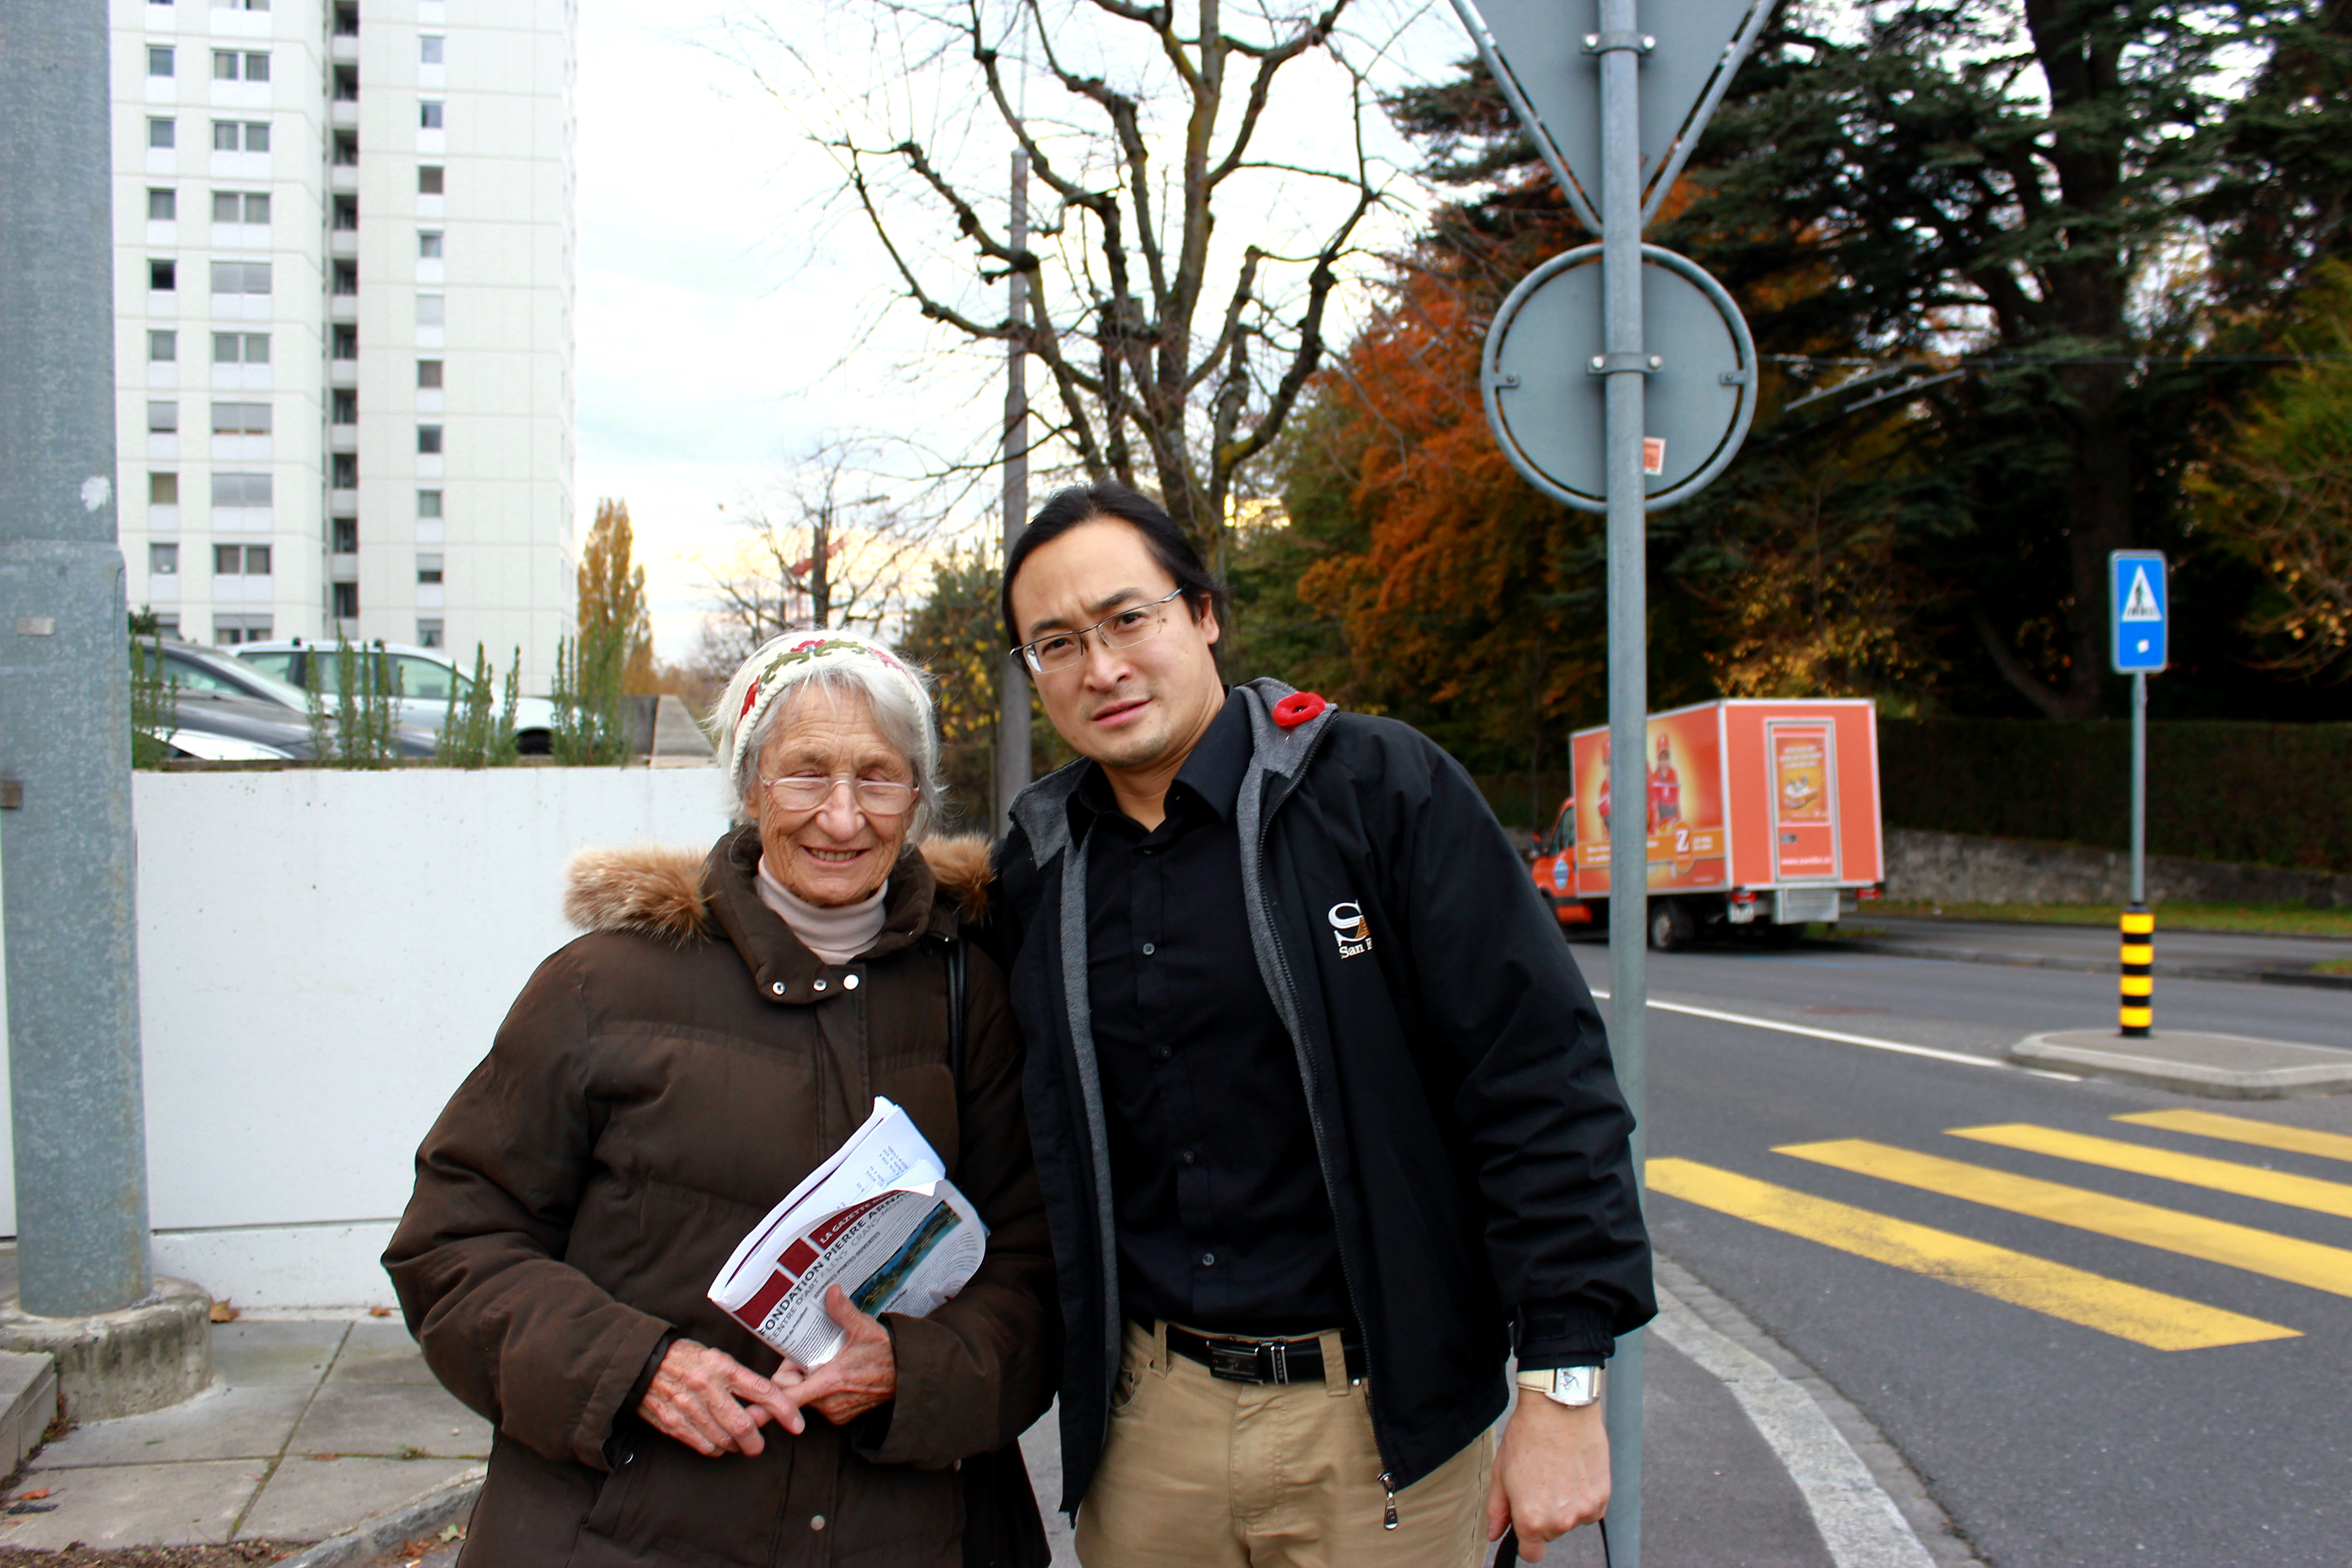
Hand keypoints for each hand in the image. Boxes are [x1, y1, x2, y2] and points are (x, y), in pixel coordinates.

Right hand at [637, 1338, 806, 1457]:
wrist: (644, 1363)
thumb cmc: (687, 1359)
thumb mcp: (717, 1358)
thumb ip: (740, 1380)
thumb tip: (764, 1406)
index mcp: (723, 1366)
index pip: (763, 1390)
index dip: (785, 1410)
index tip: (797, 1425)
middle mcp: (707, 1387)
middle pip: (743, 1425)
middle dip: (756, 1442)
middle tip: (758, 1446)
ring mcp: (688, 1407)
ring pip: (724, 1440)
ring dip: (736, 1446)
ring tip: (737, 1443)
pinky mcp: (673, 1423)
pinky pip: (703, 1446)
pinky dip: (715, 1449)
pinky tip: (717, 1442)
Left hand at [787, 1285, 899, 1425]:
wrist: (908, 1376)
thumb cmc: (885, 1352)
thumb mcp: (865, 1328)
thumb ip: (843, 1311)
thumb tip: (831, 1291)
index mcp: (830, 1381)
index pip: (787, 1395)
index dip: (773, 1389)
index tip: (772, 1379)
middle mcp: (829, 1403)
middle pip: (792, 1392)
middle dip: (793, 1373)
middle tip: (807, 1354)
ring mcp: (835, 1412)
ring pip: (806, 1397)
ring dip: (807, 1381)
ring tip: (824, 1362)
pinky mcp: (841, 1417)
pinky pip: (819, 1404)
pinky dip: (820, 1391)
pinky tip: (835, 1375)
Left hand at [1486, 1390, 1609, 1560]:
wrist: (1560, 1408)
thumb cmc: (1527, 1436)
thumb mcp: (1502, 1472)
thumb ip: (1498, 1509)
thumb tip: (1494, 1534)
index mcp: (1531, 1520)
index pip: (1531, 1554)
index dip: (1526, 1540)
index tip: (1526, 1523)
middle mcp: (1560, 1522)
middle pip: (1551, 1533)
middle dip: (1544, 1515)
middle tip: (1540, 1482)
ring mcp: (1584, 1511)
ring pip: (1572, 1520)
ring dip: (1566, 1505)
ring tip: (1558, 1472)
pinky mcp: (1603, 1497)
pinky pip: (1591, 1508)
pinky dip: (1584, 1496)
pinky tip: (1574, 1471)